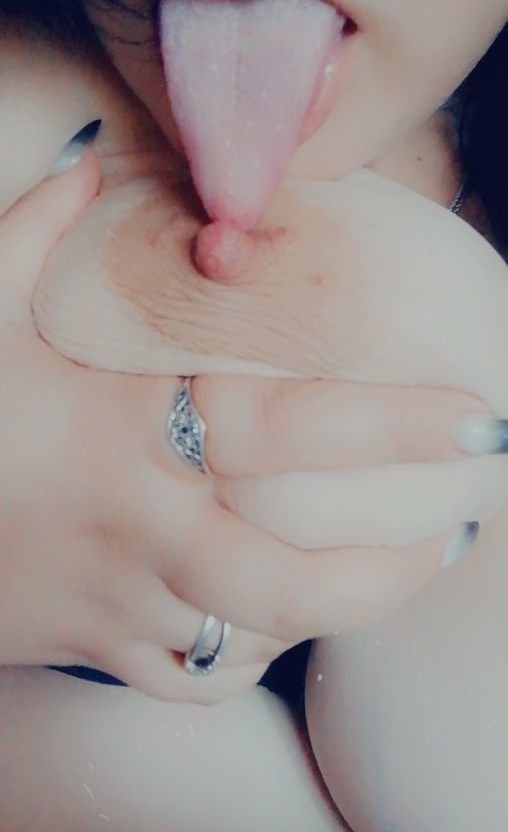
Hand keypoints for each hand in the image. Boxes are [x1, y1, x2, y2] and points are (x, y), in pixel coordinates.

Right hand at [1, 146, 462, 704]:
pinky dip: (252, 648)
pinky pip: (200, 675)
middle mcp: (135, 528)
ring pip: (256, 633)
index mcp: (119, 434)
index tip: (471, 415)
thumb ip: (34, 229)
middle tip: (461, 523)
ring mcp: (117, 603)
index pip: (280, 431)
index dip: (388, 425)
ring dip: (336, 605)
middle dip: (393, 564)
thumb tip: (89, 157)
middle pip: (289, 576)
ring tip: (396, 563)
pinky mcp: (96, 650)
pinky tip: (275, 610)